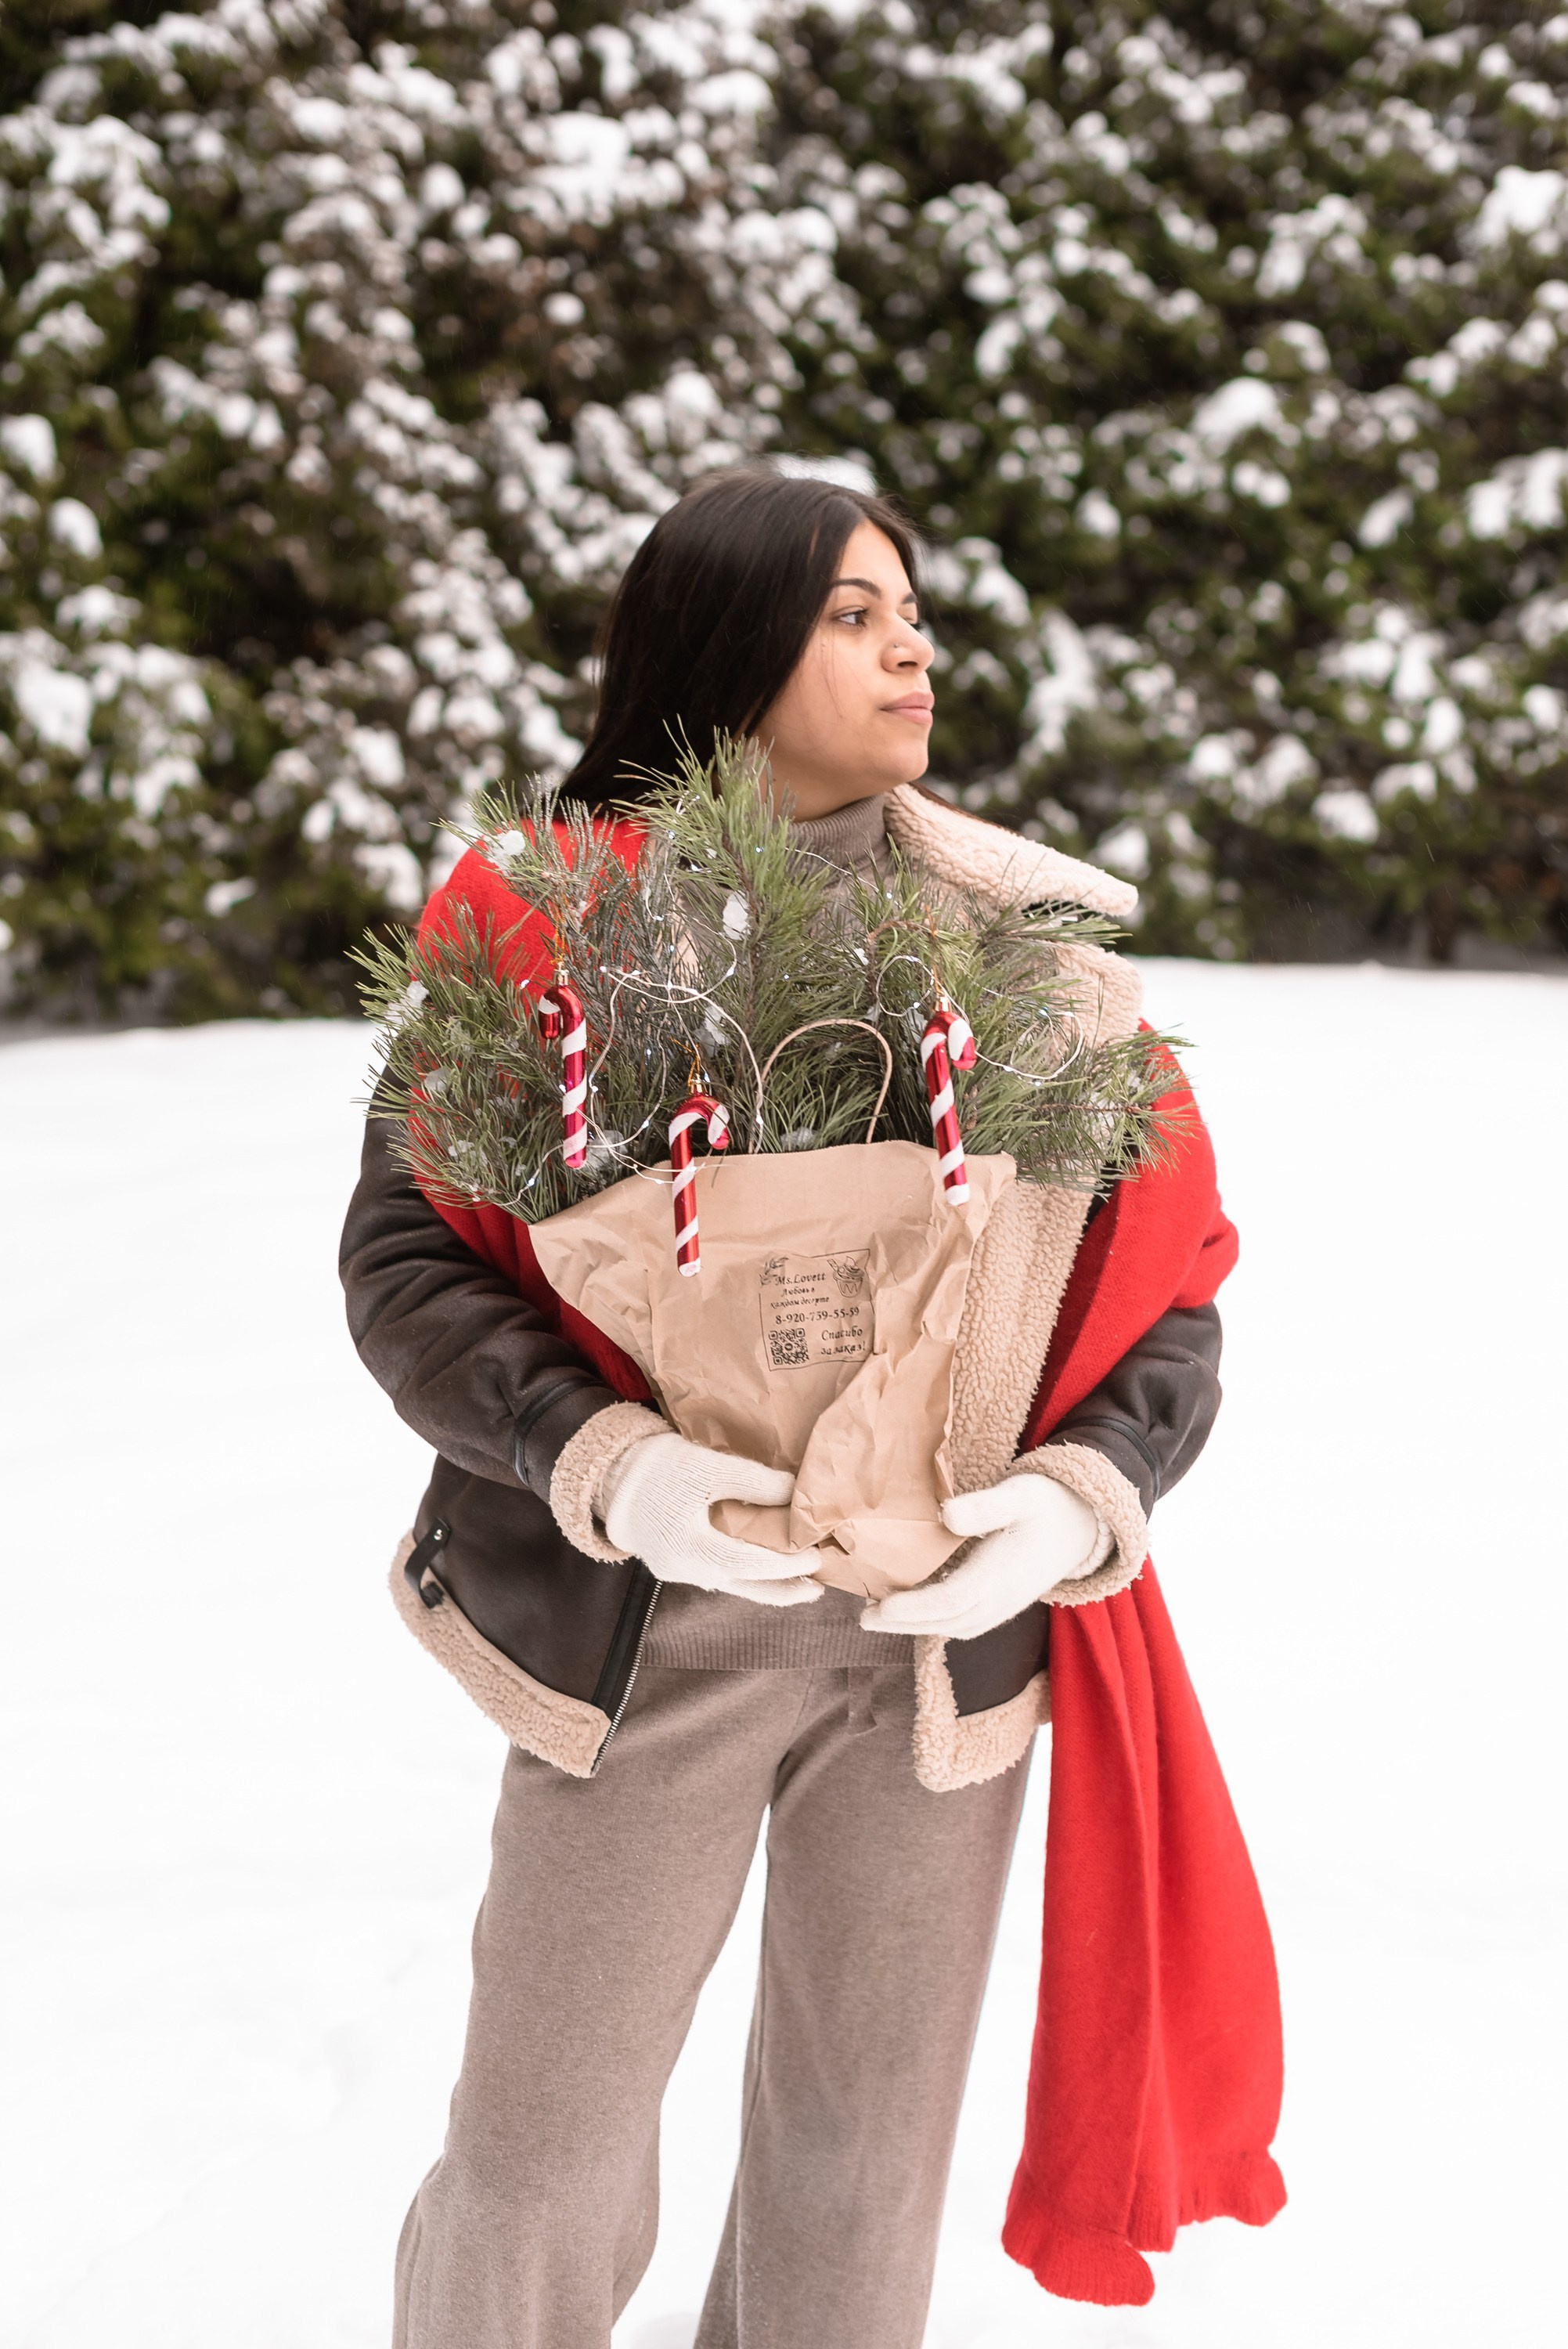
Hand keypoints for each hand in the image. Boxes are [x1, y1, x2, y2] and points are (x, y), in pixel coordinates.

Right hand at [601, 1431, 822, 1606]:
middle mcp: (686, 1569)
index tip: (815, 1556)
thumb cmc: (661, 1469)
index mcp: (691, 1546)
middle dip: (783, 1590)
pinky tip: (764, 1570)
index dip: (785, 1563)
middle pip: (745, 1586)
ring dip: (767, 1585)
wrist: (614, 1478)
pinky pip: (719, 1576)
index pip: (749, 1562)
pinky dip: (746, 1575)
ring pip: (733, 1585)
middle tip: (818, 1589)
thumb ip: (752, 1480)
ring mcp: (680, 1571)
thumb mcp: (708, 1466)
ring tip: (801, 1585)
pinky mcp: (678, 1565)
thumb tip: (795, 1493)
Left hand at [860, 1473, 1103, 1640]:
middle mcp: (1002, 1598)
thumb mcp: (1020, 1492)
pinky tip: (920, 1609)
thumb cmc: (1049, 1502)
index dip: (911, 1608)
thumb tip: (947, 1516)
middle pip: (946, 1622)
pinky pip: (967, 1622)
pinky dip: (939, 1621)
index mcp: (1001, 1574)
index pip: (949, 1601)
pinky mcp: (1006, 1602)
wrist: (1086, 1524)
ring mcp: (1005, 1604)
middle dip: (903, 1623)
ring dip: (918, 1626)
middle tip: (865, 1618)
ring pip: (956, 1626)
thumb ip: (985, 1506)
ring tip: (884, 1617)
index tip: (877, 1606)